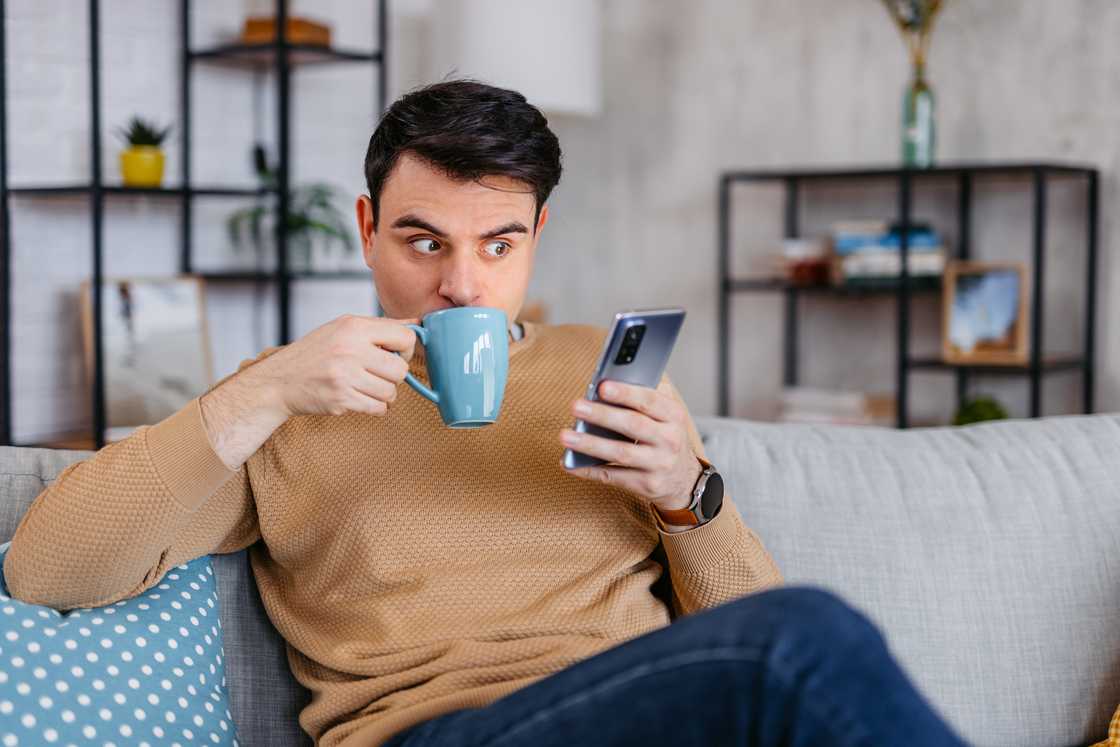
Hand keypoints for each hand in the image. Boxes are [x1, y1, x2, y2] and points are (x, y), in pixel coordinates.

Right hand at [246, 313, 418, 418]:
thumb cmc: (315, 353)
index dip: (407, 349)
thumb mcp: (344, 328)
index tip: (396, 355)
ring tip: (365, 386)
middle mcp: (350, 349)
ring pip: (391, 392)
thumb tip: (418, 323)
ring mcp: (345, 376)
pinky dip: (374, 407)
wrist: (279, 381)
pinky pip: (378, 408)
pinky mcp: (342, 399)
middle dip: (394, 376)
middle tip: (378, 374)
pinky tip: (359, 398)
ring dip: (383, 393)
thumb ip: (380, 327)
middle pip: (400, 369)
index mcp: (354, 327)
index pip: (405, 336)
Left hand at [560, 379, 702, 512]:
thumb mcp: (667, 416)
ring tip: (566, 435)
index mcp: (673, 416)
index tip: (602, 387)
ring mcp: (659, 464)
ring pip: (620, 453)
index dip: (625, 393)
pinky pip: (613, 477)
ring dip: (590, 444)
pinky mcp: (647, 485)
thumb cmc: (665, 438)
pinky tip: (570, 463)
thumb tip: (609, 382)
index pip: (649, 401)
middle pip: (633, 425)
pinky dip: (589, 470)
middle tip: (576, 406)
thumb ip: (646, 397)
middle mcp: (669, 440)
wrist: (684, 480)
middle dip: (602, 415)